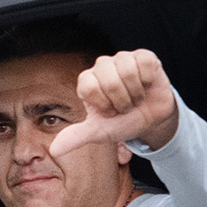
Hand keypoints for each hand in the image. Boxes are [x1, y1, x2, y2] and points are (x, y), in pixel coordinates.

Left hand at [50, 49, 179, 156]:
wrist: (151, 120)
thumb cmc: (123, 122)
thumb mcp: (99, 132)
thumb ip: (77, 137)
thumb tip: (55, 150)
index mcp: (87, 81)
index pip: (89, 88)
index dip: (104, 105)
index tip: (109, 112)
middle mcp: (102, 66)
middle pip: (109, 81)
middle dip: (122, 102)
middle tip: (125, 107)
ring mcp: (122, 59)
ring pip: (127, 71)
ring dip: (136, 93)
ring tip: (136, 98)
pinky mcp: (143, 56)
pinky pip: (143, 64)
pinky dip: (148, 80)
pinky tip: (146, 85)